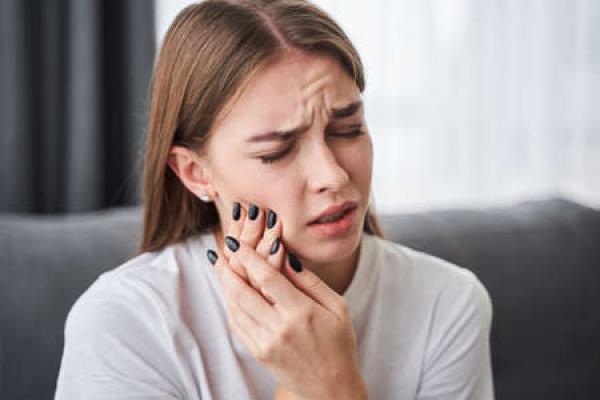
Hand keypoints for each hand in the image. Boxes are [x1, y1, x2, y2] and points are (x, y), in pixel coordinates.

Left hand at [208, 202, 362, 399]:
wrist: (330, 388)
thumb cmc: (339, 344)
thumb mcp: (336, 307)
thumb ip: (310, 281)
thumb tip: (285, 256)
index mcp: (301, 313)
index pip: (267, 277)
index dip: (248, 257)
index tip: (236, 242)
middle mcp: (279, 328)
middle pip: (243, 291)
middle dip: (228, 268)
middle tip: (220, 250)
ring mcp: (265, 343)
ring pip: (235, 307)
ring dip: (226, 285)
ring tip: (222, 267)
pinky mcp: (258, 353)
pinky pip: (237, 324)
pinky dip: (230, 305)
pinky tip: (231, 292)